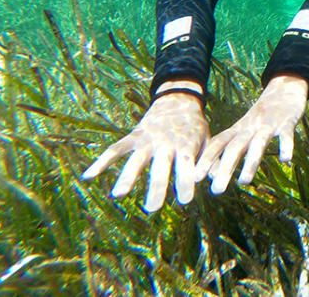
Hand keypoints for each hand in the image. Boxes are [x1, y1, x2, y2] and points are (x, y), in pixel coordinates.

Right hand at [81, 92, 207, 212]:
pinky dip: (102, 161)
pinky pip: (116, 149)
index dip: (185, 182)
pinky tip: (88, 176)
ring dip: (127, 176)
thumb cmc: (194, 128)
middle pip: (160, 167)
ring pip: (136, 159)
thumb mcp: (207, 142)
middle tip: (152, 208)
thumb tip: (220, 182)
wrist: (178, 100)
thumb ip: (211, 162)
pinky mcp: (134, 136)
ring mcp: (148, 140)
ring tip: (118, 195)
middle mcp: (165, 143)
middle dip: (157, 187)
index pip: (186, 166)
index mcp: (186, 145)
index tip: (185, 201)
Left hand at [194, 75, 308, 193]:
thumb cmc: (262, 115)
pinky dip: (285, 146)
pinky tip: (285, 160)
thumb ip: (232, 149)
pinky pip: (286, 135)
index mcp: (239, 129)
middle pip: (235, 147)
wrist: (285, 89)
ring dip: (250, 162)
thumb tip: (215, 175)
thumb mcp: (245, 129)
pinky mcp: (287, 122)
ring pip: (258, 143)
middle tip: (216, 191)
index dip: (207, 159)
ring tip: (244, 182)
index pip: (219, 143)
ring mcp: (269, 124)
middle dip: (225, 168)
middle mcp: (251, 127)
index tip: (195, 178)